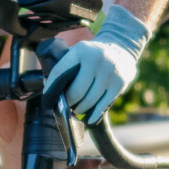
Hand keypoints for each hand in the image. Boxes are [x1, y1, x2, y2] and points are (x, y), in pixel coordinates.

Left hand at [44, 5, 149, 124]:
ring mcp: (109, 72)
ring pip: (88, 101)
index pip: (59, 73)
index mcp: (81, 50)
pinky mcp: (120, 83)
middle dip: (69, 102)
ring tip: (78, 109)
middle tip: (67, 105)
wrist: (120, 49)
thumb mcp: (79, 53)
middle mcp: (96, 59)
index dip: (51, 89)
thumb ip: (66, 68)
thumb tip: (52, 95)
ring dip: (80, 109)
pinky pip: (103, 106)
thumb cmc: (91, 56)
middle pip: (76, 92)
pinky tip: (88, 119)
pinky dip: (93, 115)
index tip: (48, 100)